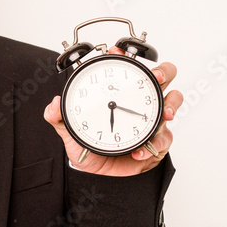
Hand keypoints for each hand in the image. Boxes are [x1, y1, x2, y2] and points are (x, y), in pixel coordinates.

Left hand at [43, 47, 183, 175]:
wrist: (99, 175)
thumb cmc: (90, 148)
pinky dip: (153, 144)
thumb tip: (54, 104)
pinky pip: (164, 138)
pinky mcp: (158, 141)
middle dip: (163, 72)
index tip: (117, 50)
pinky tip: (140, 150)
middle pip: (162, 78)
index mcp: (119, 95)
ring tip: (163, 113)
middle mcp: (139, 103)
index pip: (127, 69)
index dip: (125, 55)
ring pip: (172, 103)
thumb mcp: (71, 132)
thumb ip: (59, 118)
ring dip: (170, 105)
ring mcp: (151, 120)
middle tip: (156, 76)